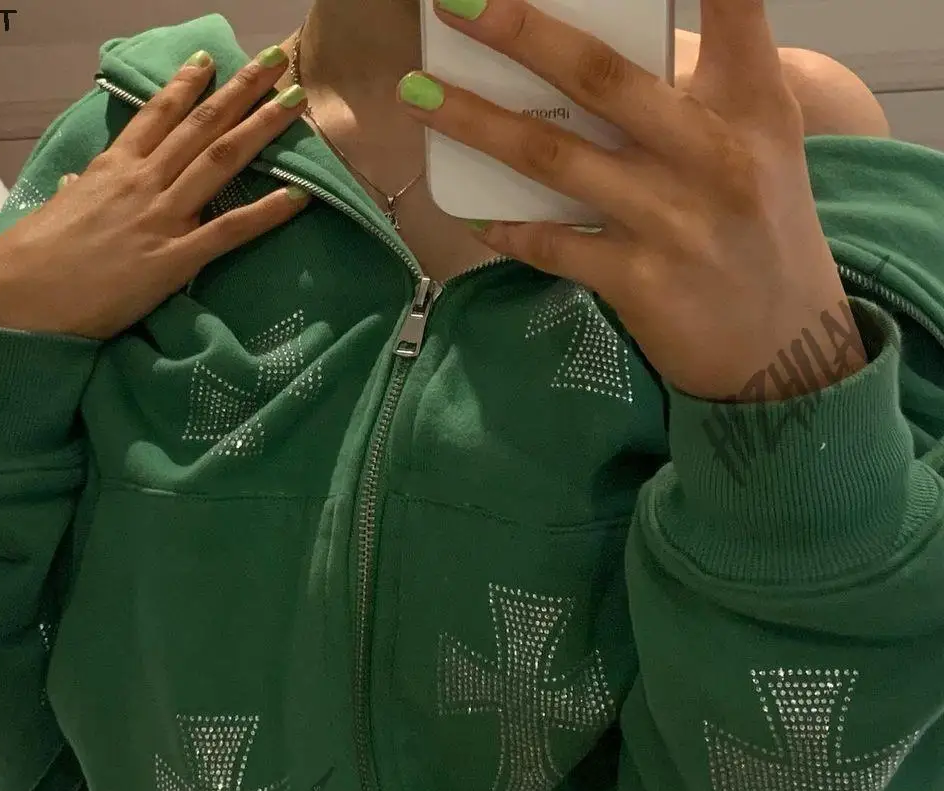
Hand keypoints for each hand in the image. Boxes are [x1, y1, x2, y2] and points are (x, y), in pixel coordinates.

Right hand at [0, 49, 309, 339]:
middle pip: (201, 126)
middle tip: (274, 61)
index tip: (209, 59)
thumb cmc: (31, 259)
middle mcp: (141, 182)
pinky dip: (266, 213)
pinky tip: (298, 196)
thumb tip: (74, 184)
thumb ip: (74, 193)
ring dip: (262, 128)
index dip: (186, 85)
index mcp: (111, 168)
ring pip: (221, 160)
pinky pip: (229, 231)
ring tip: (294, 101)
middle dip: (241, 90)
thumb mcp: (54, 213)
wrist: (19, 297)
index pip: (155, 115)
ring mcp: (160, 217)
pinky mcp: (173, 258)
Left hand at [399, 0, 866, 400]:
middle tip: (457, 2)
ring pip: (555, 158)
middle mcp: (713, 152)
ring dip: (477, 123)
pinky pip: (554, 245)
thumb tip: (587, 65)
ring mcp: (673, 220)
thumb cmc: (761, 230)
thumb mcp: (756, 147)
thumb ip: (695, 98)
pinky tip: (469, 212)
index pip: (733, 7)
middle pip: (602, 76)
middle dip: (522, 31)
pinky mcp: (641, 281)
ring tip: (419, 96)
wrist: (783, 345)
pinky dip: (508, 229)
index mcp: (752, 102)